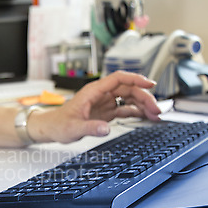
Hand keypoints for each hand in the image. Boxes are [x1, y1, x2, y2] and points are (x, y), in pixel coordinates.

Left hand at [28, 71, 160, 143]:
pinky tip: (145, 117)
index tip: (150, 84)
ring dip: (142, 105)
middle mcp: (101, 94)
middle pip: (128, 89)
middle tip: (156, 110)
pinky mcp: (106, 111)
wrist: (51, 128)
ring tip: (154, 115)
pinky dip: (136, 112)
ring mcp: (104, 102)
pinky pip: (124, 108)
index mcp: (93, 91)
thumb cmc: (59, 124)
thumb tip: (106, 129)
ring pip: (128, 98)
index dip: (136, 78)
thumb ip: (90, 128)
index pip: (118, 78)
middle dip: (144, 97)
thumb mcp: (74, 128)